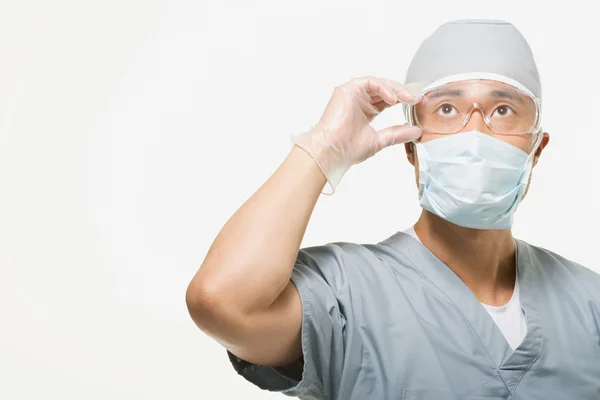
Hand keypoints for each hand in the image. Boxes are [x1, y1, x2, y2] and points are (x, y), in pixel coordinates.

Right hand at [291, 76, 422, 194]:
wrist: (332, 150)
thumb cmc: (348, 149)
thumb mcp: (380, 140)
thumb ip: (397, 134)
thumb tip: (416, 131)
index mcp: (366, 111)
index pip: (388, 100)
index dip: (403, 99)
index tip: (417, 103)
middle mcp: (359, 101)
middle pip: (385, 90)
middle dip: (402, 93)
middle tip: (416, 98)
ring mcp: (353, 94)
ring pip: (379, 84)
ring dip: (395, 89)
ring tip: (408, 98)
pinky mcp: (347, 90)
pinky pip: (369, 82)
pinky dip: (383, 88)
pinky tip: (393, 99)